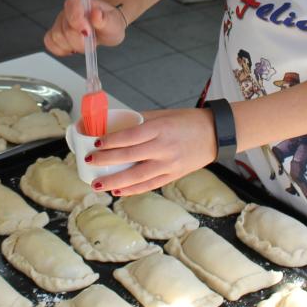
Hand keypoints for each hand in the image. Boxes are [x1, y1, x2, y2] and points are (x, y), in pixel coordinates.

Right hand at [43, 0, 126, 55]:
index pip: (71, 7)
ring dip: (73, 46)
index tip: (88, 32)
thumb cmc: (109, 23)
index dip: (77, 21)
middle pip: (64, 29)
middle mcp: (67, 11)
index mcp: (81, 2)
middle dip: (79, 41)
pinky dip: (62, 50)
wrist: (106, 29)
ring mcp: (59, 22)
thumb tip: (96, 14)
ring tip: (85, 44)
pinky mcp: (55, 34)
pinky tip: (73, 48)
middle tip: (92, 41)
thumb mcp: (114, 22)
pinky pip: (50, 43)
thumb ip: (106, 19)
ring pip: (57, 38)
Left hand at [85, 108, 216, 195]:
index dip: (110, 141)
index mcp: (160, 129)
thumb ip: (140, 121)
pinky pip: (149, 185)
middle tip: (89, 161)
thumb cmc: (188, 121)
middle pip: (129, 156)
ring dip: (114, 181)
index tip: (95, 143)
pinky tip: (117, 190)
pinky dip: (132, 189)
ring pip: (137, 176)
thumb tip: (114, 126)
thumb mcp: (163, 115)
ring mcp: (169, 164)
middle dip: (105, 160)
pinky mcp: (174, 175)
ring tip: (97, 184)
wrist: (217, 134)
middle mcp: (164, 147)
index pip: (129, 136)